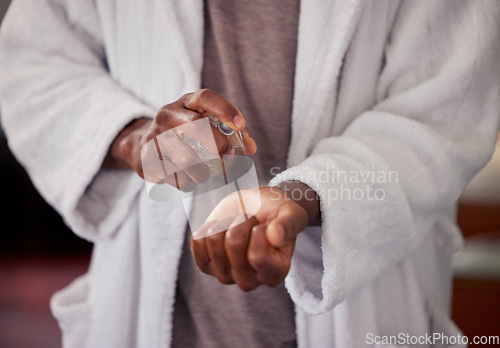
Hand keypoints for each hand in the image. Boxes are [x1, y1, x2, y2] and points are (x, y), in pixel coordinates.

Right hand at [105, 89, 256, 189]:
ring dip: (203, 171)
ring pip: (186, 158)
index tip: (241, 124)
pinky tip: (187, 179)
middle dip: (218, 143)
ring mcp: (154, 137)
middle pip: (195, 125)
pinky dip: (188, 182)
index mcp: (185, 103)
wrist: (142, 145)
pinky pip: (175, 177)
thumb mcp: (204, 126)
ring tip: (205, 174)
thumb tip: (250, 147)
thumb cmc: (184, 135)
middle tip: (228, 155)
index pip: (204, 98)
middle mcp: (167, 115)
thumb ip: (231, 134)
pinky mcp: (147, 159)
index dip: (225, 109)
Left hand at [191, 186, 312, 290]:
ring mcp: (226, 276)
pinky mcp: (207, 266)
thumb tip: (276, 236)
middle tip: (253, 221)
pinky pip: (198, 242)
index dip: (259, 230)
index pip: (258, 256)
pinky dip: (209, 227)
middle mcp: (251, 281)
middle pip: (233, 245)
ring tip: (238, 223)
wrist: (257, 208)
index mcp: (276, 273)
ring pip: (214, 241)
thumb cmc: (276, 213)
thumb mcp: (290, 212)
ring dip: (226, 223)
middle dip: (242, 222)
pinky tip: (223, 227)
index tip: (267, 225)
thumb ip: (288, 224)